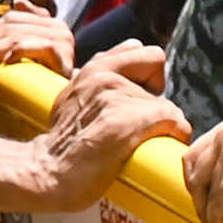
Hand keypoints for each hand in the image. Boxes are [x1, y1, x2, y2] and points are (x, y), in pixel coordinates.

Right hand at [25, 43, 186, 208]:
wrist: (46, 173)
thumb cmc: (62, 144)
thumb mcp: (73, 99)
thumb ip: (97, 79)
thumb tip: (128, 57)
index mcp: (92, 70)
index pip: (141, 49)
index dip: (148, 72)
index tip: (142, 95)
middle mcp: (103, 77)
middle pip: (158, 66)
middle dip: (157, 93)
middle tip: (146, 120)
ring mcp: (116, 98)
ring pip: (167, 102)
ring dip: (165, 123)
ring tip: (145, 142)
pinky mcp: (128, 122)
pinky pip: (173, 119)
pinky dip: (176, 134)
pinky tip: (161, 146)